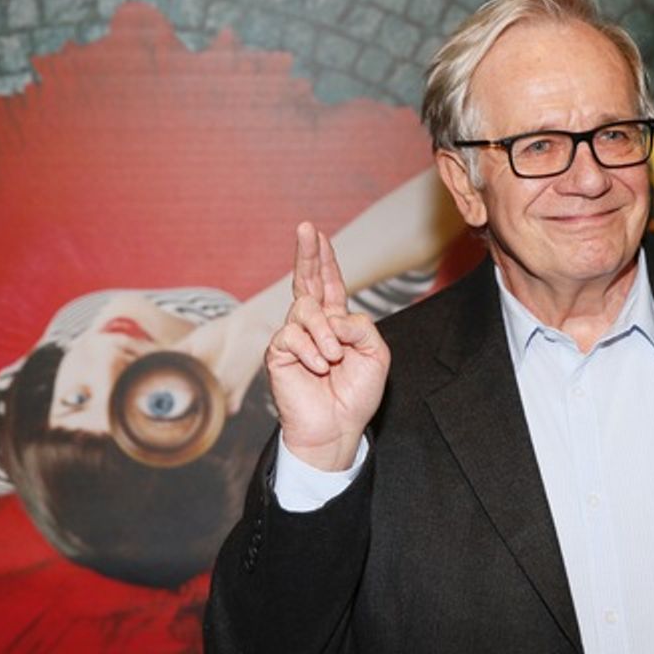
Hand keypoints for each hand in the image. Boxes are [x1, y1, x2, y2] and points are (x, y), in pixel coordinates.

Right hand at [266, 222, 389, 470]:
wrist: (336, 427)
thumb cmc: (356, 394)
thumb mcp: (376, 355)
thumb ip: (361, 327)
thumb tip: (333, 315)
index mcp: (337, 322)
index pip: (329, 283)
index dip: (324, 259)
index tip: (318, 234)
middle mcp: (313, 325)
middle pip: (306, 280)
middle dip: (307, 253)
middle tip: (305, 228)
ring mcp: (294, 337)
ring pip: (304, 310)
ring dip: (324, 333)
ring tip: (333, 357)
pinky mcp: (277, 353)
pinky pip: (291, 336)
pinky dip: (310, 350)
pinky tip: (319, 366)